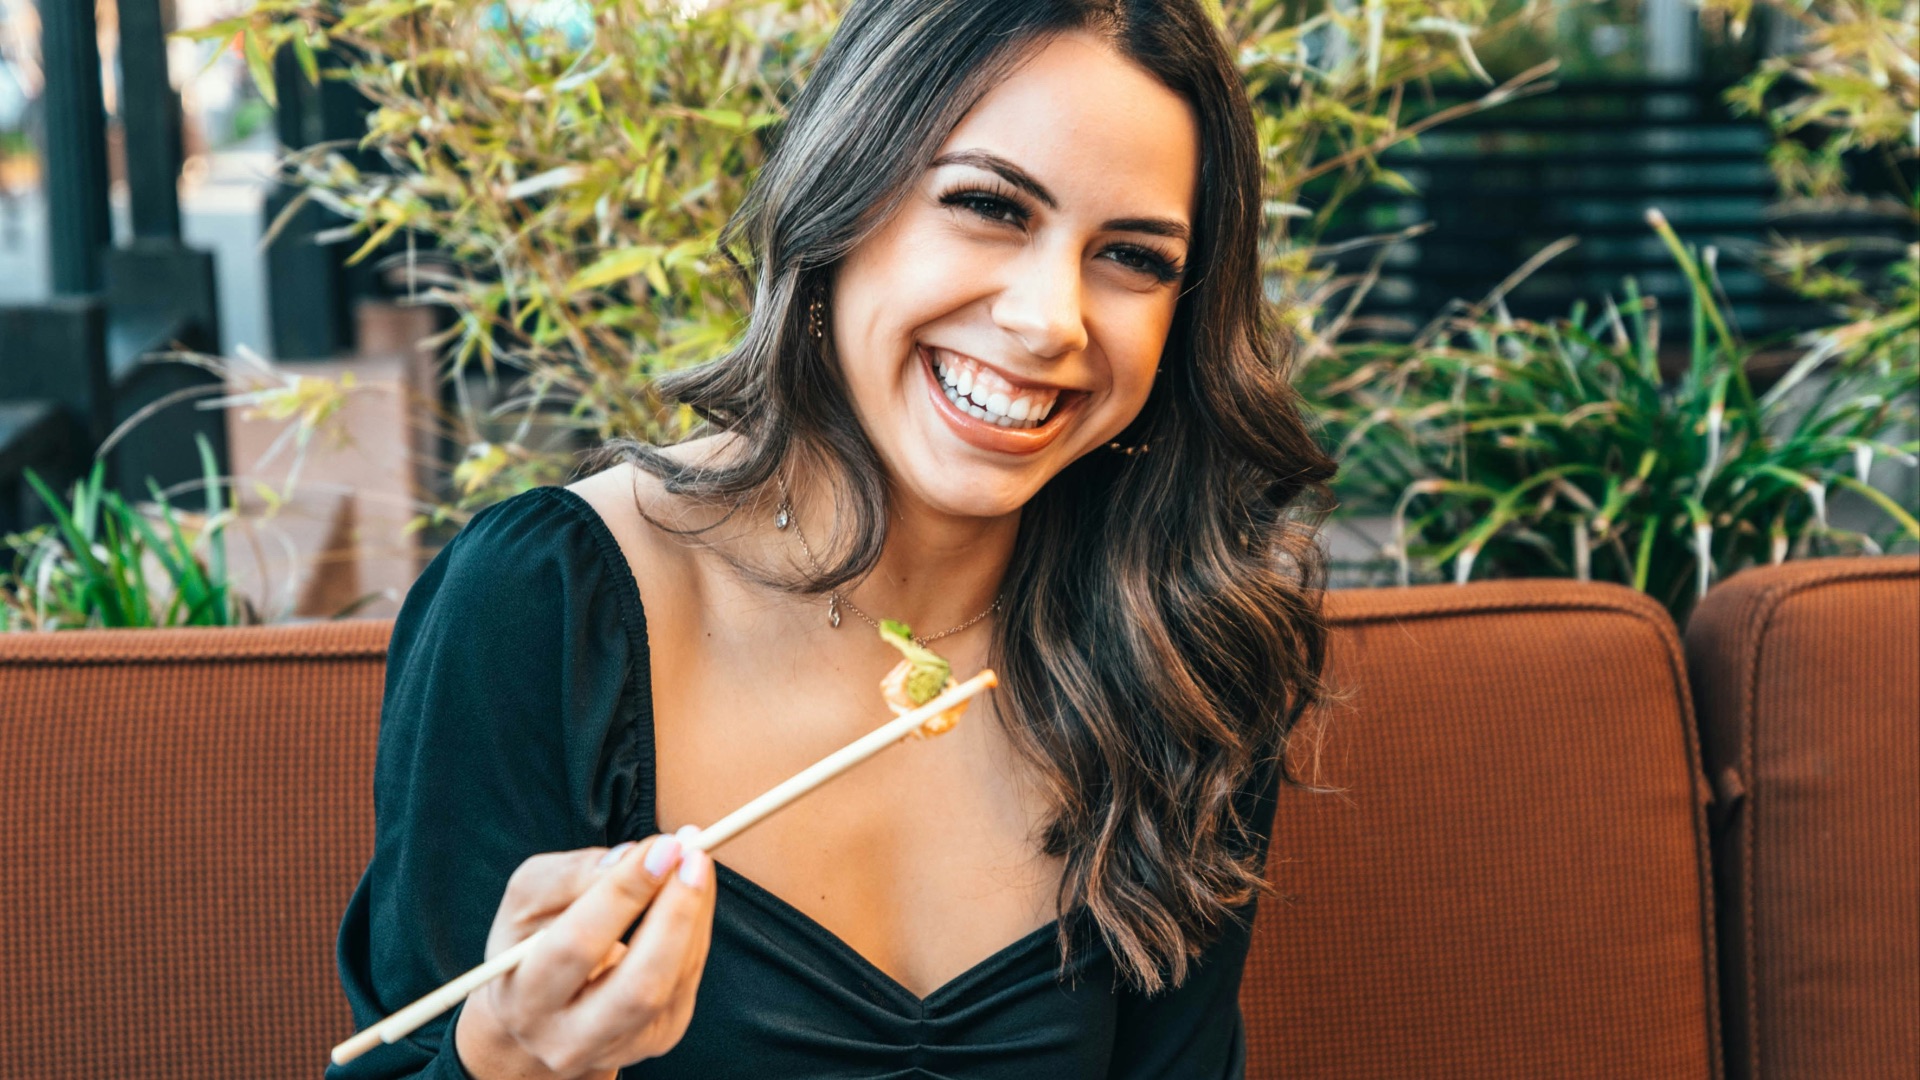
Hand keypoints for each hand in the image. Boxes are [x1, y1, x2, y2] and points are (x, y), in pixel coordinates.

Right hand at [455, 830, 715, 1079]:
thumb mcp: (528, 901)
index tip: (662, 845)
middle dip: (675, 913)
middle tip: (694, 856)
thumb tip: (627, 858)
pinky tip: (693, 892)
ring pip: (673, 981)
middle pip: (638, 985)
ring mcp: (620, 1046)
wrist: (543, 1014)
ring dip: (695, 914)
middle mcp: (569, 1038)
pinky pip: (689, 979)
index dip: (624, 892)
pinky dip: (697, 928)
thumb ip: (568, 876)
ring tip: (697, 861)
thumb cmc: (533, 941)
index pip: (578, 946)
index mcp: (524, 1000)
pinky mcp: (658, 1039)